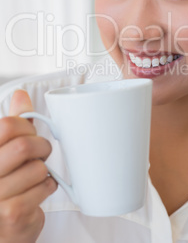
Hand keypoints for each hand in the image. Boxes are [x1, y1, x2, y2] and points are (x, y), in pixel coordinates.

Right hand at [0, 90, 56, 242]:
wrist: (2, 231)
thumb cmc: (5, 185)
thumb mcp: (4, 150)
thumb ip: (12, 124)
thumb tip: (20, 94)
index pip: (8, 125)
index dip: (28, 126)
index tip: (31, 133)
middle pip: (24, 145)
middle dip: (41, 147)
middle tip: (42, 153)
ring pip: (37, 168)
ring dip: (44, 170)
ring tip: (37, 174)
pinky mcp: (12, 214)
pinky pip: (43, 188)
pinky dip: (48, 186)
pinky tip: (40, 189)